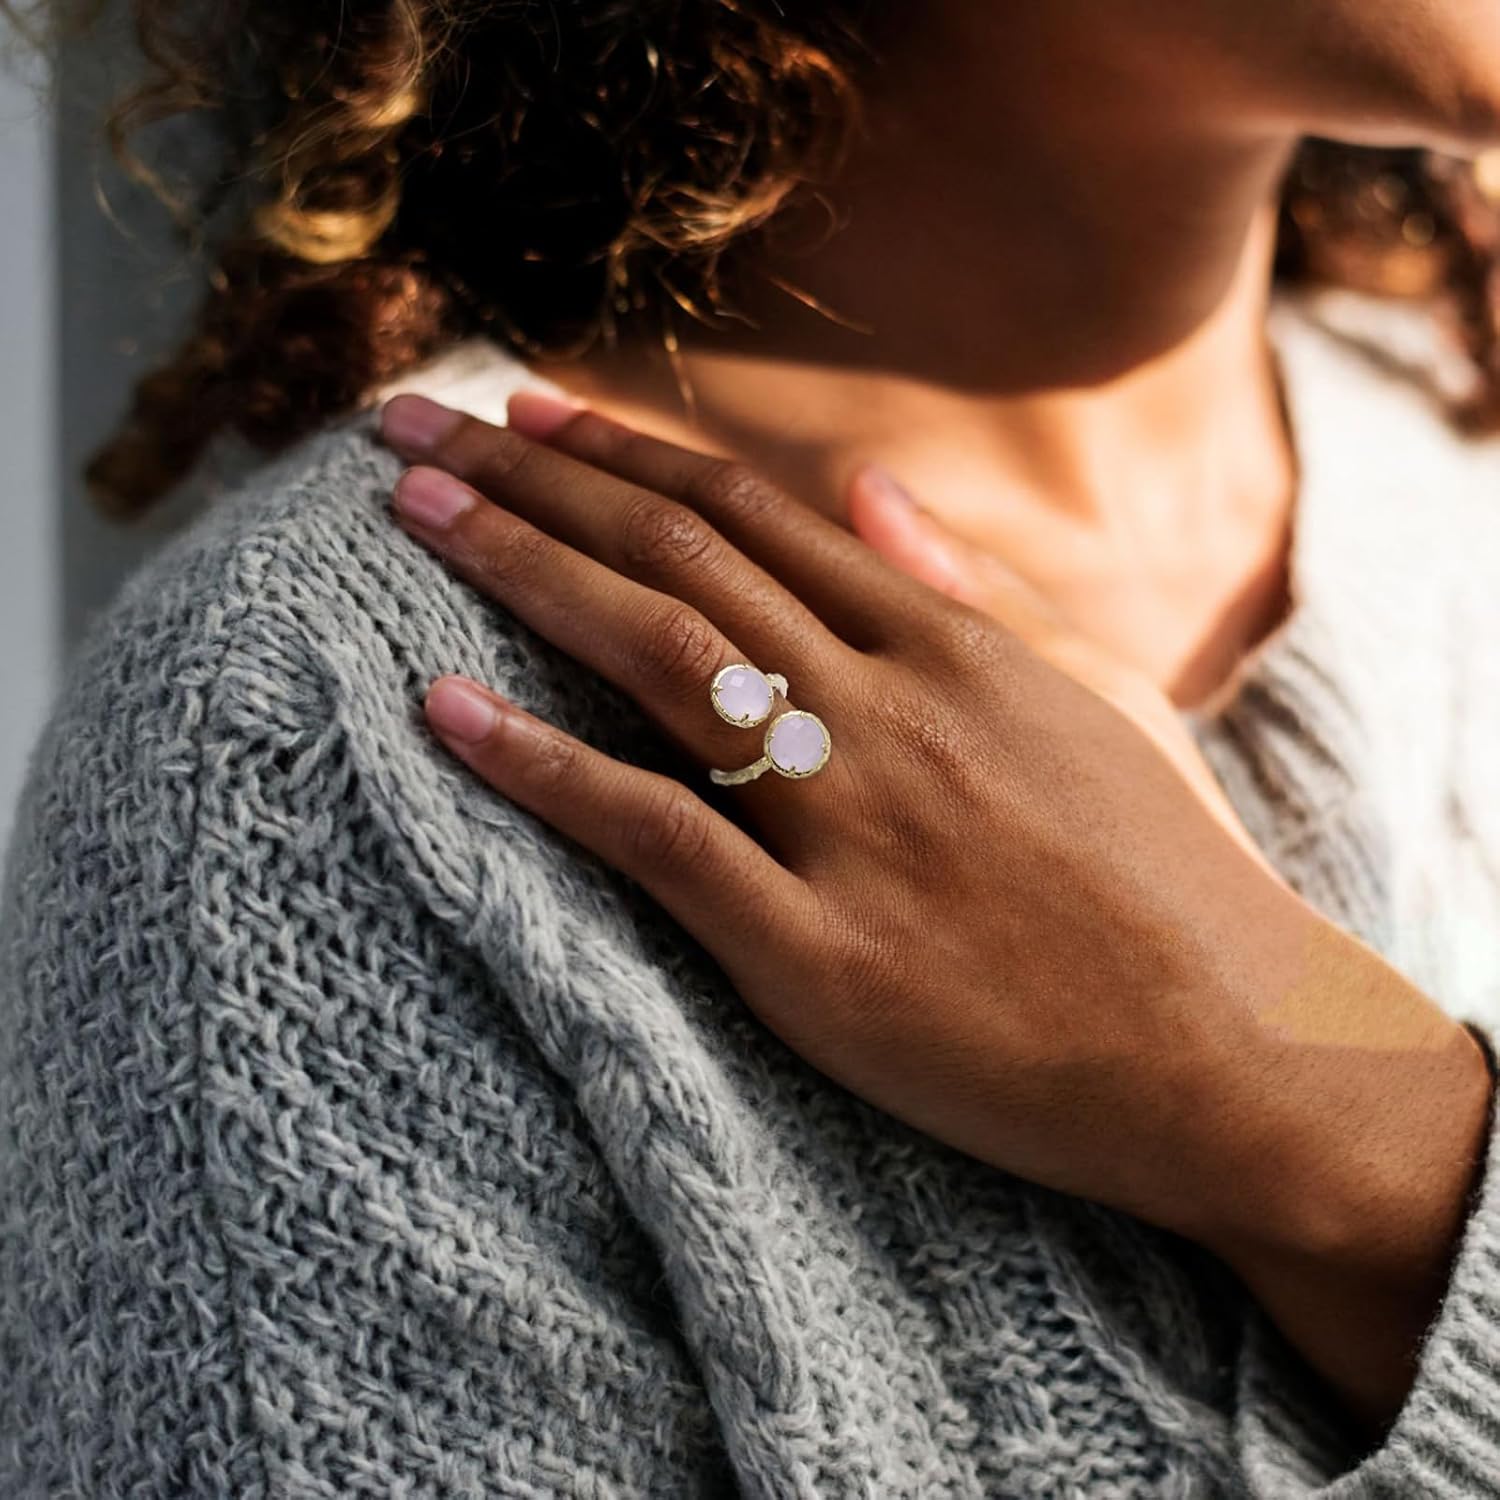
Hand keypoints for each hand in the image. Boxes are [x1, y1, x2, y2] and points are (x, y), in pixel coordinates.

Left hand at [380, 390, 1490, 1429]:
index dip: (623, 450)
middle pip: (682, 554)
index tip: (522, 412)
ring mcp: (851, 825)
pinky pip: (657, 838)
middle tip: (408, 435)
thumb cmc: (1166, 880)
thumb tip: (865, 485)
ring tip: (411, 517)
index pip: (752, 509)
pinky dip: (542, 768)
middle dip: (532, 480)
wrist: (1235, 1049)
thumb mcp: (1083, 701)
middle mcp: (888, 708)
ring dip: (523, 572)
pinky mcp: (819, 953)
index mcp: (947, 646)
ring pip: (659, 658)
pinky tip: (442, 711)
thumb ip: (963, 590)